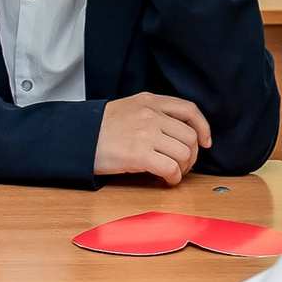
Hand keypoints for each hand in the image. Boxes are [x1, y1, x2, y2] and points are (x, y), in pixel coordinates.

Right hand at [94, 93, 212, 182]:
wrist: (76, 138)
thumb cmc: (99, 128)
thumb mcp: (128, 108)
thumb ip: (153, 113)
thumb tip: (178, 134)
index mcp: (149, 101)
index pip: (189, 110)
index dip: (203, 128)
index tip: (205, 142)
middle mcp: (150, 114)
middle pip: (190, 136)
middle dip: (192, 155)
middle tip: (183, 164)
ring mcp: (145, 133)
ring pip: (184, 153)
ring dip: (183, 168)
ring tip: (172, 173)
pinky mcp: (139, 154)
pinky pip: (171, 169)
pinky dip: (173, 179)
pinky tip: (166, 181)